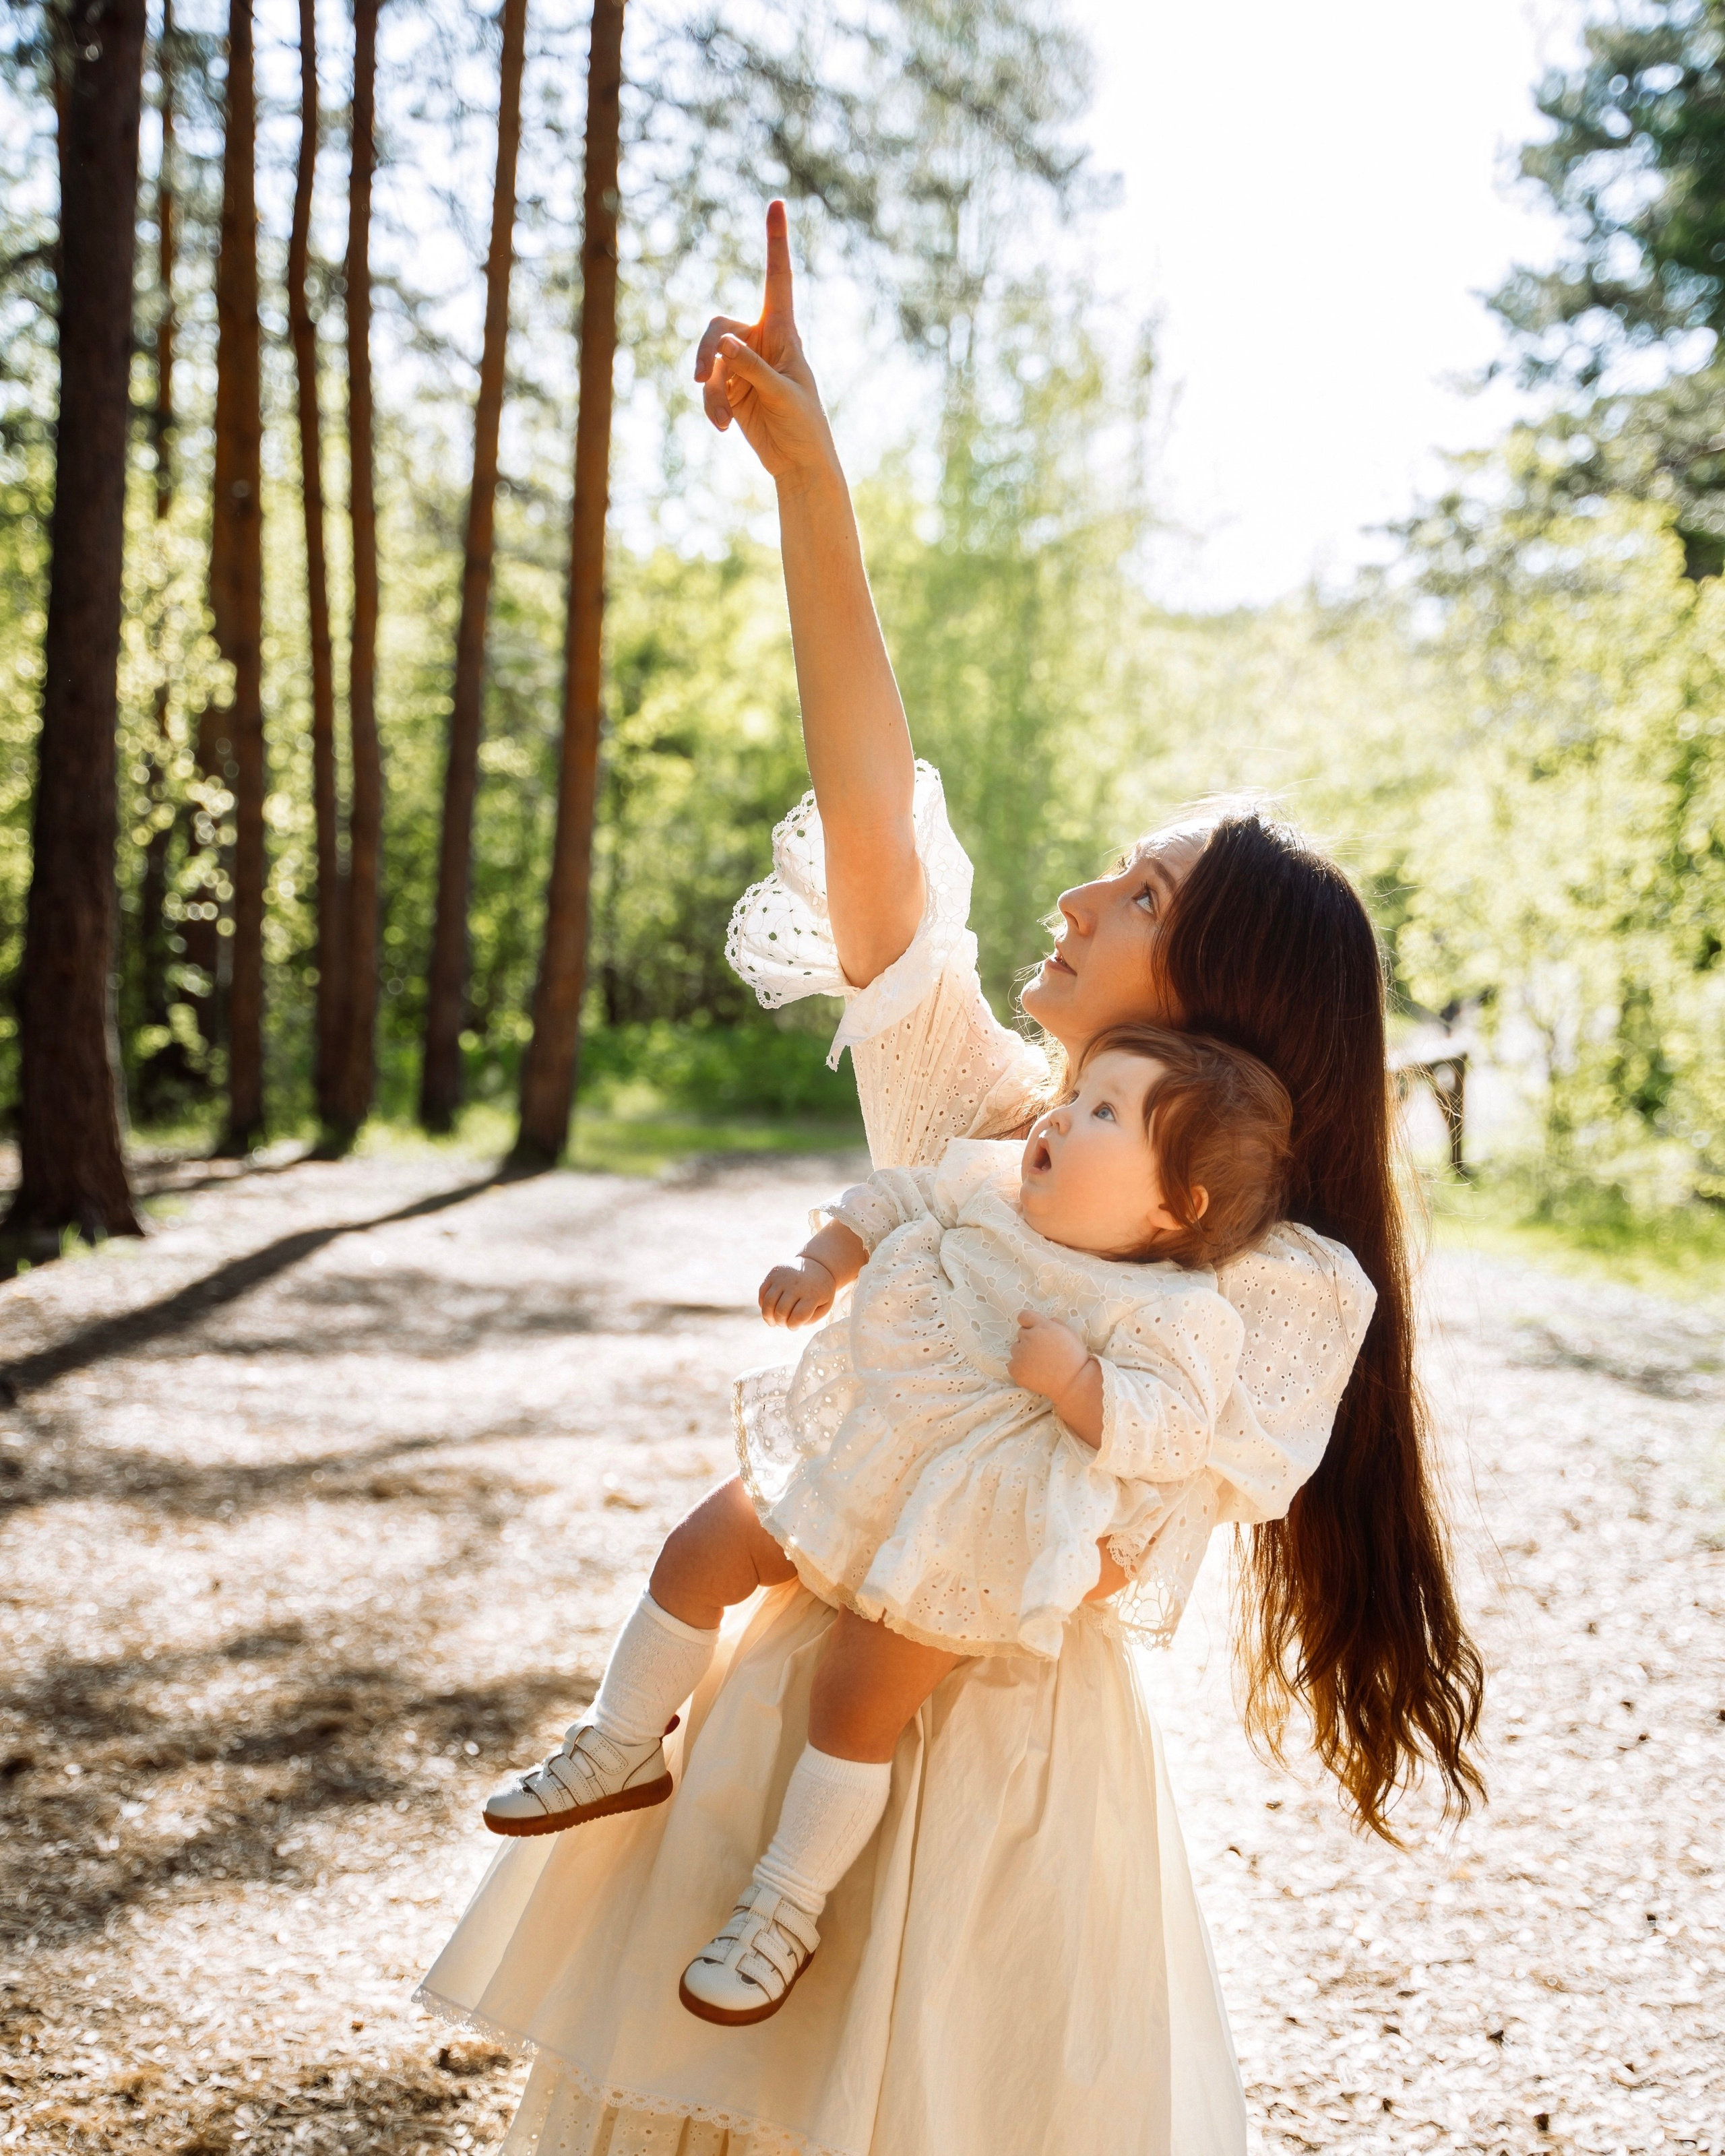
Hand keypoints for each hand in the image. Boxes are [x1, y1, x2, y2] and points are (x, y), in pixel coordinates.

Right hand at [693, 200, 836, 481]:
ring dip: (711, 392)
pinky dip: (712, 407)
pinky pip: (709, 389)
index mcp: (783, 332)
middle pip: (718, 328)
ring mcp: (742, 365)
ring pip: (709, 363)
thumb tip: (722, 343)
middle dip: (706, 351)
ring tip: (721, 422)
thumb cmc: (803, 425)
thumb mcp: (782, 394)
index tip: (777, 203)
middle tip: (700, 377)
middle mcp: (760, 341)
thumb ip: (752, 367)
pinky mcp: (730, 390)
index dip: (776, 242)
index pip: (777, 279)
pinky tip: (722, 429)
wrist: (799, 463)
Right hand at [759, 1256, 837, 1328]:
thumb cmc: (820, 1291)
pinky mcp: (774, 1273)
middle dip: (781, 1323)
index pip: (797, 1317)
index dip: (793, 1326)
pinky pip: (762, 1293)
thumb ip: (810, 1318)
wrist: (817, 1264)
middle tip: (784, 1323)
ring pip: (768, 1303)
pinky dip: (763, 1305)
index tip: (794, 1326)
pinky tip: (769, 1309)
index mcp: (812, 1294)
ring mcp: (783, 1278)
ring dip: (768, 1317)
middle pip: (781, 1311)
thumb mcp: (824, 1305)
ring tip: (773, 1322)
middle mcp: (796, 1285)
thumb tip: (791, 1324)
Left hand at [1008, 1309, 1090, 1402]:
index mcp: (1042, 1326)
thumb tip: (1044, 1321)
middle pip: (1021, 1334)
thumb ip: (1054, 1323)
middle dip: (1029, 1340)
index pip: (1024, 1316)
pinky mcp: (1016, 1369)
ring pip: (1016, 1349)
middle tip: (1042, 1352)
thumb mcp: (1068, 1333)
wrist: (1074, 1382)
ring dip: (1024, 1354)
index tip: (1033, 1330)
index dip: (1028, 1323)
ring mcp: (1021, 1354)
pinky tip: (1033, 1373)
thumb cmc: (1074, 1358)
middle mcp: (1029, 1338)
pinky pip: (1012, 1364)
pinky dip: (1020, 1368)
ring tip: (1039, 1364)